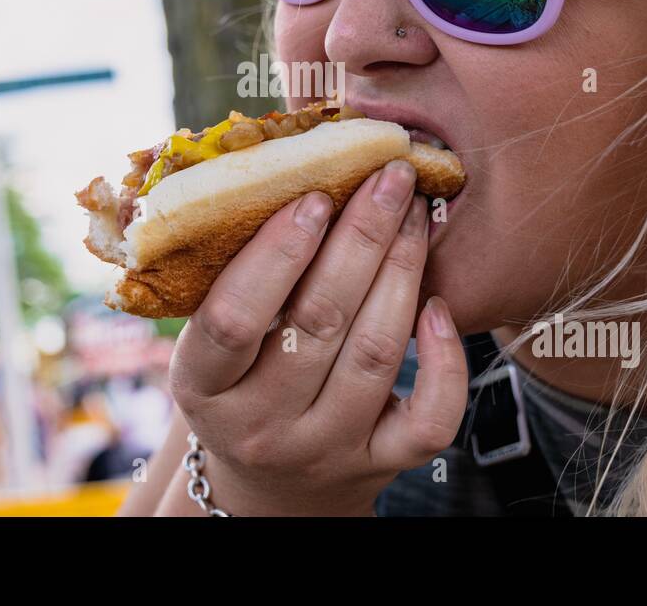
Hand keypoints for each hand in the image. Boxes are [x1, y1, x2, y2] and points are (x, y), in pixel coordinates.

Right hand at [167, 159, 467, 515]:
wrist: (272, 486)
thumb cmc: (239, 378)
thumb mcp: (212, 338)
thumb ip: (233, 271)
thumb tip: (279, 160)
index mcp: (202, 387)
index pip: (233, 318)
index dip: (276, 253)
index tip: (315, 195)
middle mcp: (260, 426)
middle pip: (318, 323)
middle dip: (360, 238)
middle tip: (388, 178)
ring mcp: (324, 450)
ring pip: (375, 355)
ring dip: (402, 272)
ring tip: (415, 213)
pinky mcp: (380, 465)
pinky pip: (429, 419)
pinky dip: (445, 361)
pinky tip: (440, 306)